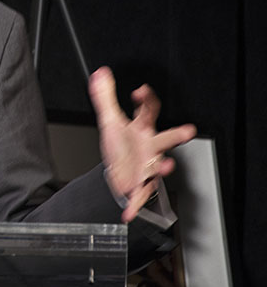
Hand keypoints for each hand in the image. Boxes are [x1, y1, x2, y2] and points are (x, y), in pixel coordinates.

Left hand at [88, 66, 196, 221]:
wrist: (118, 173)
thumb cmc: (120, 146)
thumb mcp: (109, 120)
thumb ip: (104, 96)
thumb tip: (99, 74)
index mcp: (142, 129)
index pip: (148, 111)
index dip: (146, 100)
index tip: (140, 91)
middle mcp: (149, 147)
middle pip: (165, 139)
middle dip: (176, 135)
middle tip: (187, 131)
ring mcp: (147, 167)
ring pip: (159, 166)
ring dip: (163, 166)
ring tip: (165, 165)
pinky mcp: (140, 185)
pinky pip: (139, 196)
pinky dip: (134, 204)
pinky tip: (128, 212)